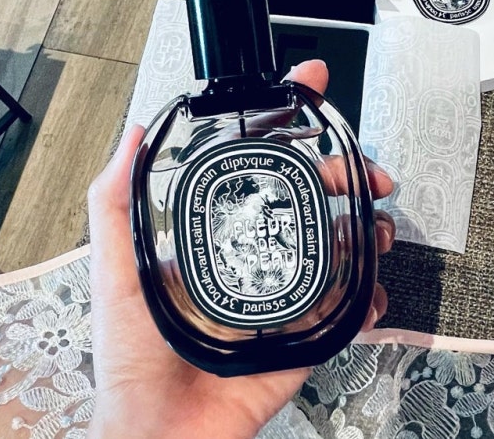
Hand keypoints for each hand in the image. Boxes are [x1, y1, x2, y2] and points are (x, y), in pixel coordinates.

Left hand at [86, 60, 394, 438]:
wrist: (161, 431)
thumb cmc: (131, 354)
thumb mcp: (115, 266)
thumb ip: (116, 201)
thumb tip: (133, 132)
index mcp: (214, 235)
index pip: (257, 169)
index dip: (288, 128)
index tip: (311, 88)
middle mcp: (252, 257)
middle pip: (309, 202)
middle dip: (345, 176)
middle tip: (365, 172)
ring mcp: (281, 295)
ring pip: (337, 247)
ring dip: (366, 229)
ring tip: (377, 226)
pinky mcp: (302, 337)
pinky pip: (344, 310)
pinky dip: (367, 296)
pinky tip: (371, 290)